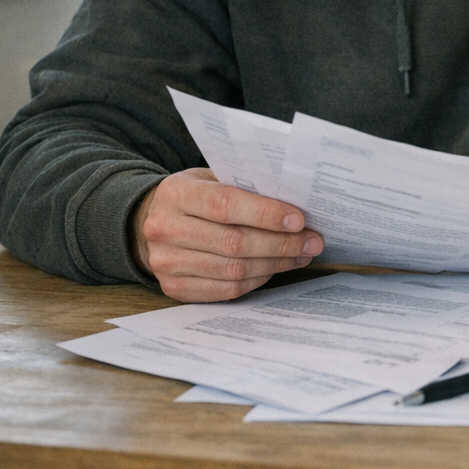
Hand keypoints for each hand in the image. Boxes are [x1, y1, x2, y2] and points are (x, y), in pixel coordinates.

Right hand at [130, 167, 322, 301]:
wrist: (155, 221)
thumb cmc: (197, 195)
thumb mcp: (212, 178)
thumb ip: (245, 186)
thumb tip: (296, 201)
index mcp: (176, 193)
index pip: (226, 205)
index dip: (266, 214)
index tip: (300, 220)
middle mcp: (165, 228)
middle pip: (234, 242)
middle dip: (281, 244)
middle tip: (312, 242)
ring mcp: (166, 261)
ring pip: (233, 269)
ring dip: (275, 264)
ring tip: (301, 255)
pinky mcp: (173, 287)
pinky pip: (226, 289)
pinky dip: (257, 280)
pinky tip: (275, 268)